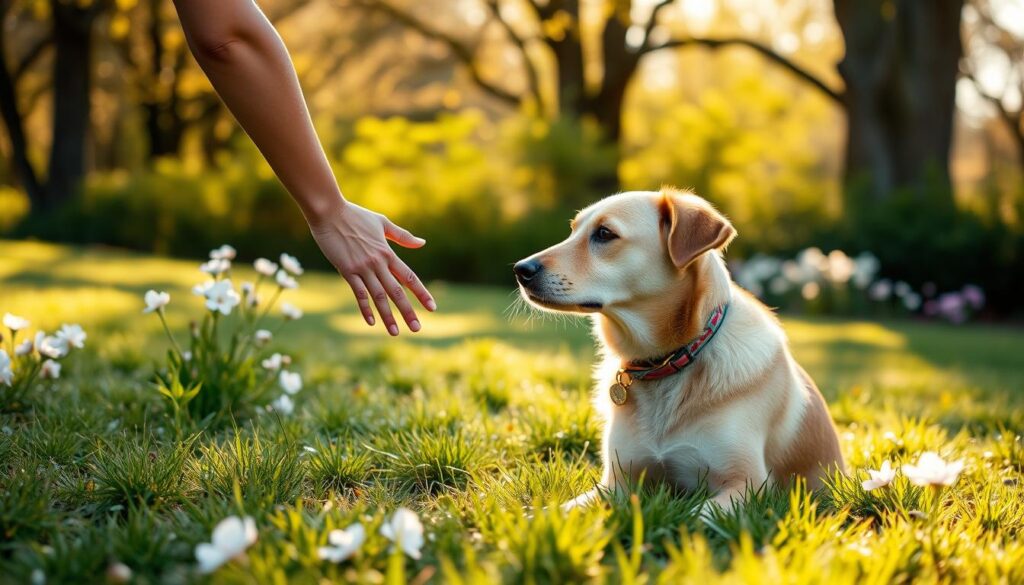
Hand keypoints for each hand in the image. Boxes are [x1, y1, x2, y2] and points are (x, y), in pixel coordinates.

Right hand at [307, 200, 434, 334]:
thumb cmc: (355, 215)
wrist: (329, 211)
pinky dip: (365, 308)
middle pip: (396, 291)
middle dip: (408, 311)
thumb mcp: (382, 223)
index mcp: (388, 253)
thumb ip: (402, 235)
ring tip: (395, 332)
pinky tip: (371, 322)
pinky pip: (359, 293)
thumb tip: (422, 243)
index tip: (432, 308)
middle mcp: (378, 263)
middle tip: (417, 328)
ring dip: (387, 316)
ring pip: (378, 296)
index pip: (409, 277)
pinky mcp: (346, 270)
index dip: (421, 293)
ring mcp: (362, 268)